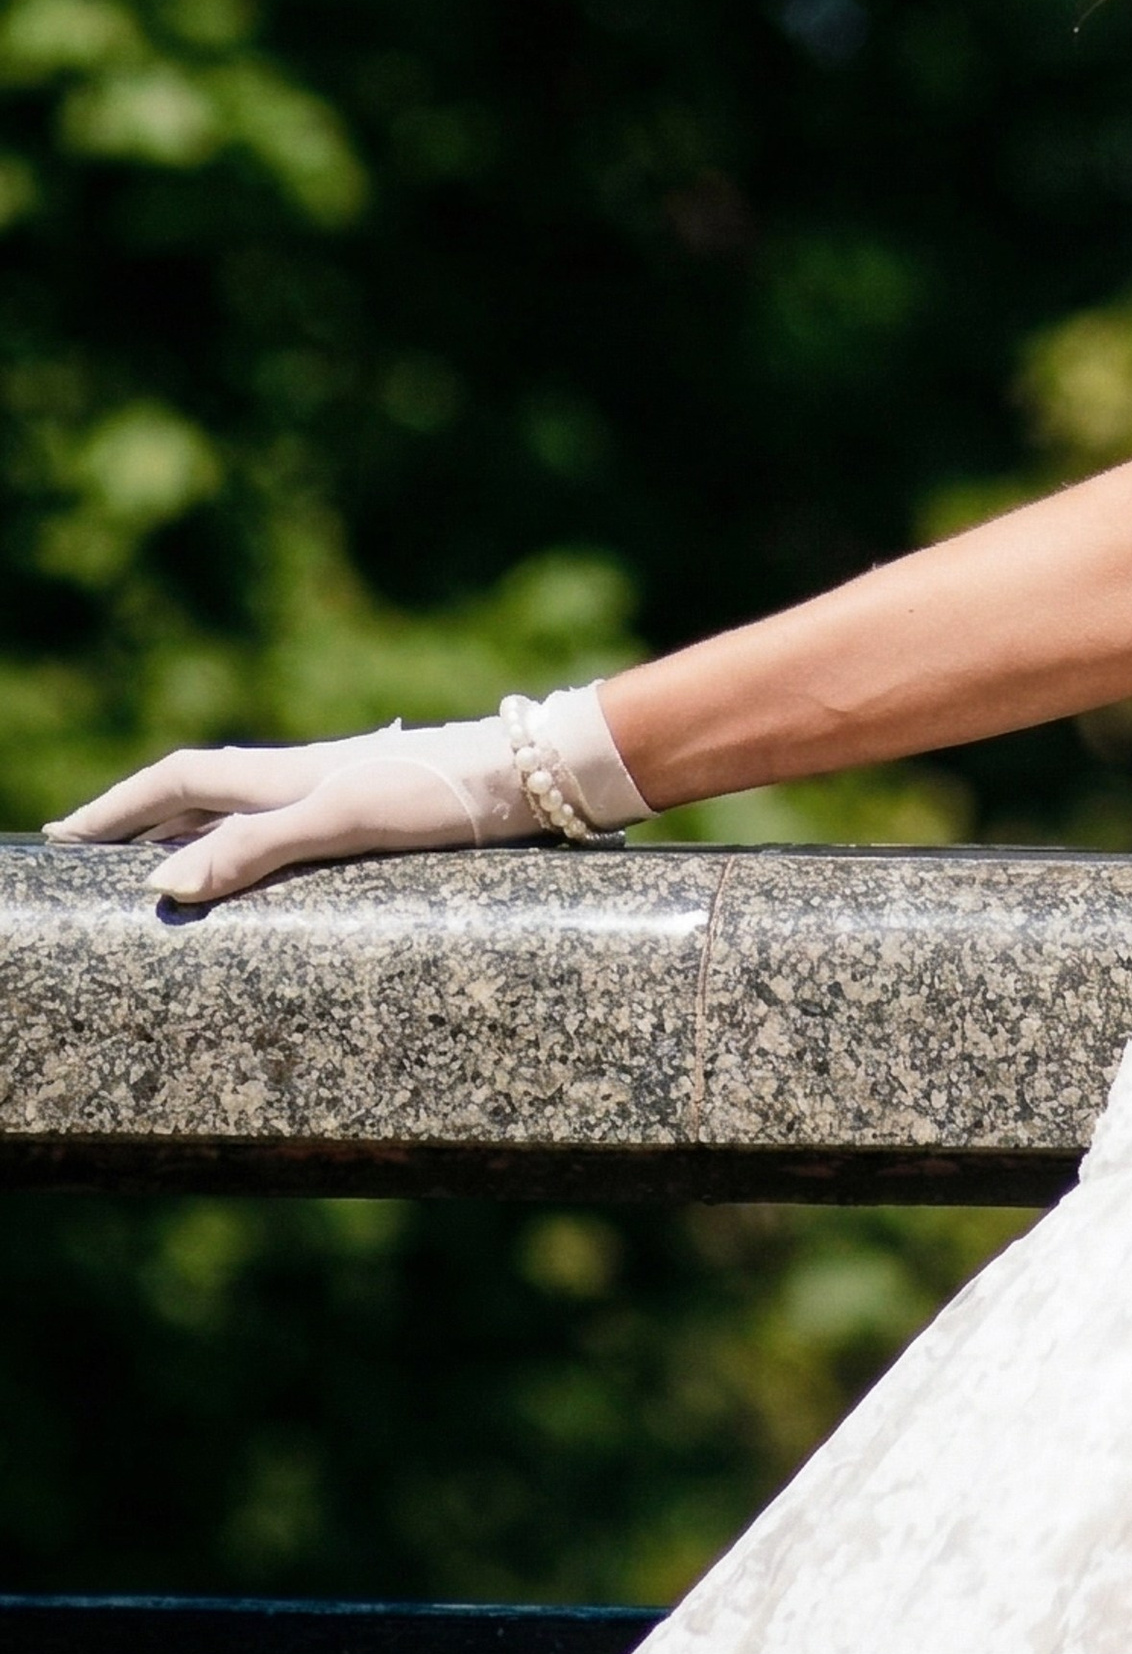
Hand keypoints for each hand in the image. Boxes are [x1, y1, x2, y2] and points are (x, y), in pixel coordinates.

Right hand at [45, 687, 646, 902]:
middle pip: (208, 793)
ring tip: (163, 870)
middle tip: (94, 855)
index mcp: (291, 772)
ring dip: (200, 836)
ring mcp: (352, 796)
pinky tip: (276, 879)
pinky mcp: (392, 821)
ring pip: (254, 813)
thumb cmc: (450, 790)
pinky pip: (299, 836)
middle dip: (146, 821)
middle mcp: (314, 778)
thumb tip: (164, 881)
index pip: (180, 779)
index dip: (118, 807)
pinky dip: (260, 854)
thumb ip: (260, 847)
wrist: (547, 777)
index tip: (62, 835)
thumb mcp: (348, 816)